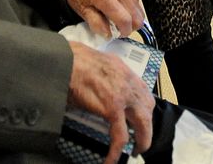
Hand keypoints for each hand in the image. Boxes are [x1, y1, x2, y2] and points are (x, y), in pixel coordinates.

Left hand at [67, 0, 142, 38]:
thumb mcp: (82, 10)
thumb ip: (95, 23)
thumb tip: (108, 35)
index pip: (125, 21)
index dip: (123, 32)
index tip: (117, 34)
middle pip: (137, 19)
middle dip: (128, 28)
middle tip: (117, 27)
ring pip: (140, 13)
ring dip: (131, 19)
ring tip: (118, 17)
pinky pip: (138, 5)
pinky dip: (132, 10)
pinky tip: (120, 9)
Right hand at [67, 41, 154, 161]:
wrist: (65, 60)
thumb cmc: (74, 59)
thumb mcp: (99, 63)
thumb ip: (107, 75)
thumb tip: (101, 87)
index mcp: (125, 71)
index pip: (144, 93)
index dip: (144, 109)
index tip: (140, 118)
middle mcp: (129, 83)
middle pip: (148, 109)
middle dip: (147, 126)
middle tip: (141, 139)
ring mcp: (123, 96)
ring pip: (142, 123)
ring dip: (142, 140)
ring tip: (136, 151)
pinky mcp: (112, 108)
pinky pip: (120, 136)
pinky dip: (117, 151)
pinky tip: (111, 160)